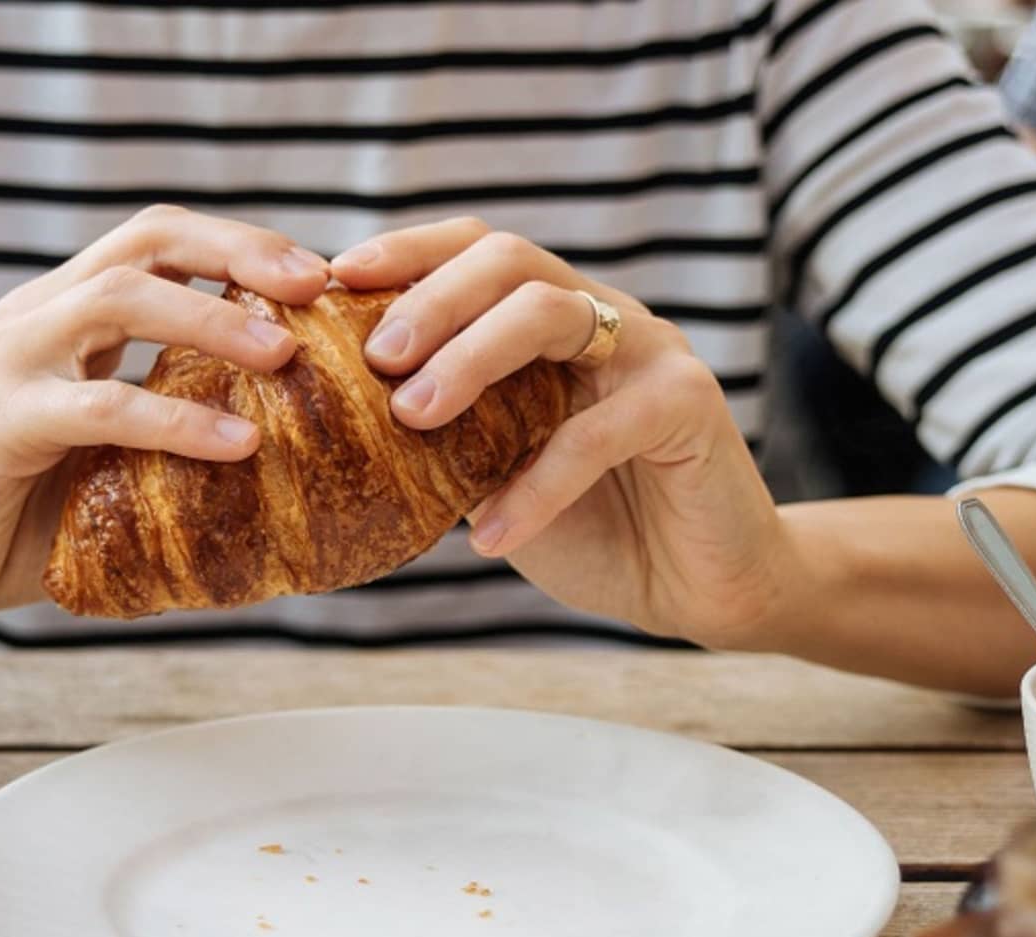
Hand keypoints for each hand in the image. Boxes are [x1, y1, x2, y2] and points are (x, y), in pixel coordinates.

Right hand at [0, 206, 329, 639]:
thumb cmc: (18, 520)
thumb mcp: (111, 460)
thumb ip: (176, 438)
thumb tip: (296, 462)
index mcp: (65, 314)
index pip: (160, 240)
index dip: (240, 244)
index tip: (317, 276)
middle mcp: (36, 317)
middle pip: (147, 240)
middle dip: (239, 251)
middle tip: (314, 286)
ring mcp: (11, 363)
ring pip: (121, 299)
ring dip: (213, 318)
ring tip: (285, 352)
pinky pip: (100, 405)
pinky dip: (175, 420)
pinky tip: (236, 441)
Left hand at [331, 219, 792, 647]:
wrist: (698, 586)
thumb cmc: (592, 526)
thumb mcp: (497, 474)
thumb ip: (445, 435)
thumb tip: (339, 418)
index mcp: (557, 319)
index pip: (480, 251)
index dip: (409, 252)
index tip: (337, 278)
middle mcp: (605, 316)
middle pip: (512, 261)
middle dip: (432, 300)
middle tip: (375, 358)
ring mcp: (652, 351)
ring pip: (552, 314)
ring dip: (471, 359)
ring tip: (414, 417)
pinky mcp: (690, 405)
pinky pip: (596, 431)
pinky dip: (535, 486)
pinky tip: (490, 538)